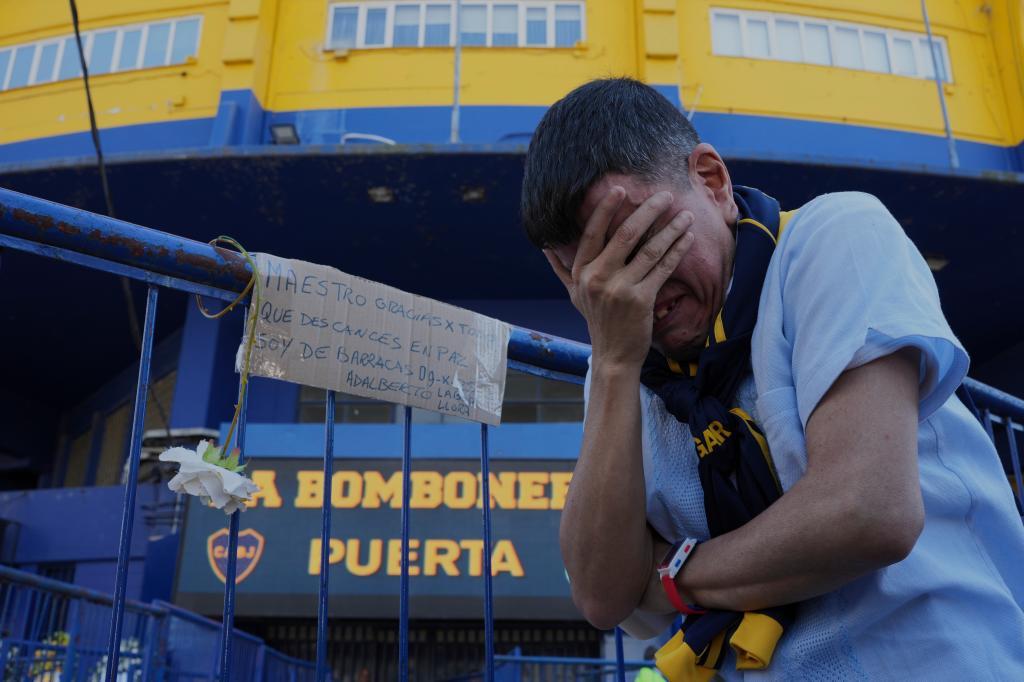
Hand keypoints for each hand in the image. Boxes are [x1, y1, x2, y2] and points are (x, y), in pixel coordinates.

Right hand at [544, 187, 694, 369]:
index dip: (606, 209)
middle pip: (625, 235)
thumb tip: (545, 248)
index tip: (620, 189)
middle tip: (664, 194)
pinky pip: (663, 268)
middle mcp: (597, 278)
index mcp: (581, 272)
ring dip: (670, 229)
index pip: (592, 233)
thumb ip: (562, 269)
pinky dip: (677, 250)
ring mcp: (619, 289)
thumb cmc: (597, 321)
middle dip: (647, 211)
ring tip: (685, 214)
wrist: (613, 355)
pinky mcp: (641, 300)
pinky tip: (688, 237)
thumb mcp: (574, 295)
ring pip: (649, 250)